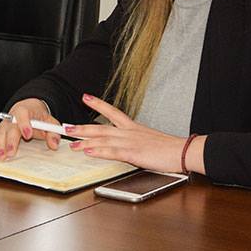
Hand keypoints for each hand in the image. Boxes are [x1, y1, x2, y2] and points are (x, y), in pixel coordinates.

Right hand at [0, 98, 59, 160]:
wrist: (28, 107)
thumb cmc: (38, 115)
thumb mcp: (49, 121)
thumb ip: (53, 132)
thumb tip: (53, 144)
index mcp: (24, 110)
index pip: (23, 115)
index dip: (25, 124)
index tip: (28, 134)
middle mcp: (11, 116)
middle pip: (10, 127)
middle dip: (10, 141)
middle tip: (11, 153)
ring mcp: (4, 124)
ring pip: (0, 134)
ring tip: (1, 156)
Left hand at [63, 93, 205, 173]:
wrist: (184, 151)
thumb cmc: (169, 148)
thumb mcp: (150, 140)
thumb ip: (136, 140)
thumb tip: (128, 144)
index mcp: (133, 127)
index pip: (112, 112)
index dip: (98, 104)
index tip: (85, 97)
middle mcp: (129, 132)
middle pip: (101, 127)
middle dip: (82, 127)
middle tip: (66, 126)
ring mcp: (130, 142)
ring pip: (103, 139)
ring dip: (85, 140)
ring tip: (71, 142)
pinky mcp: (134, 153)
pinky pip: (113, 151)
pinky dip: (99, 151)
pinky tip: (88, 151)